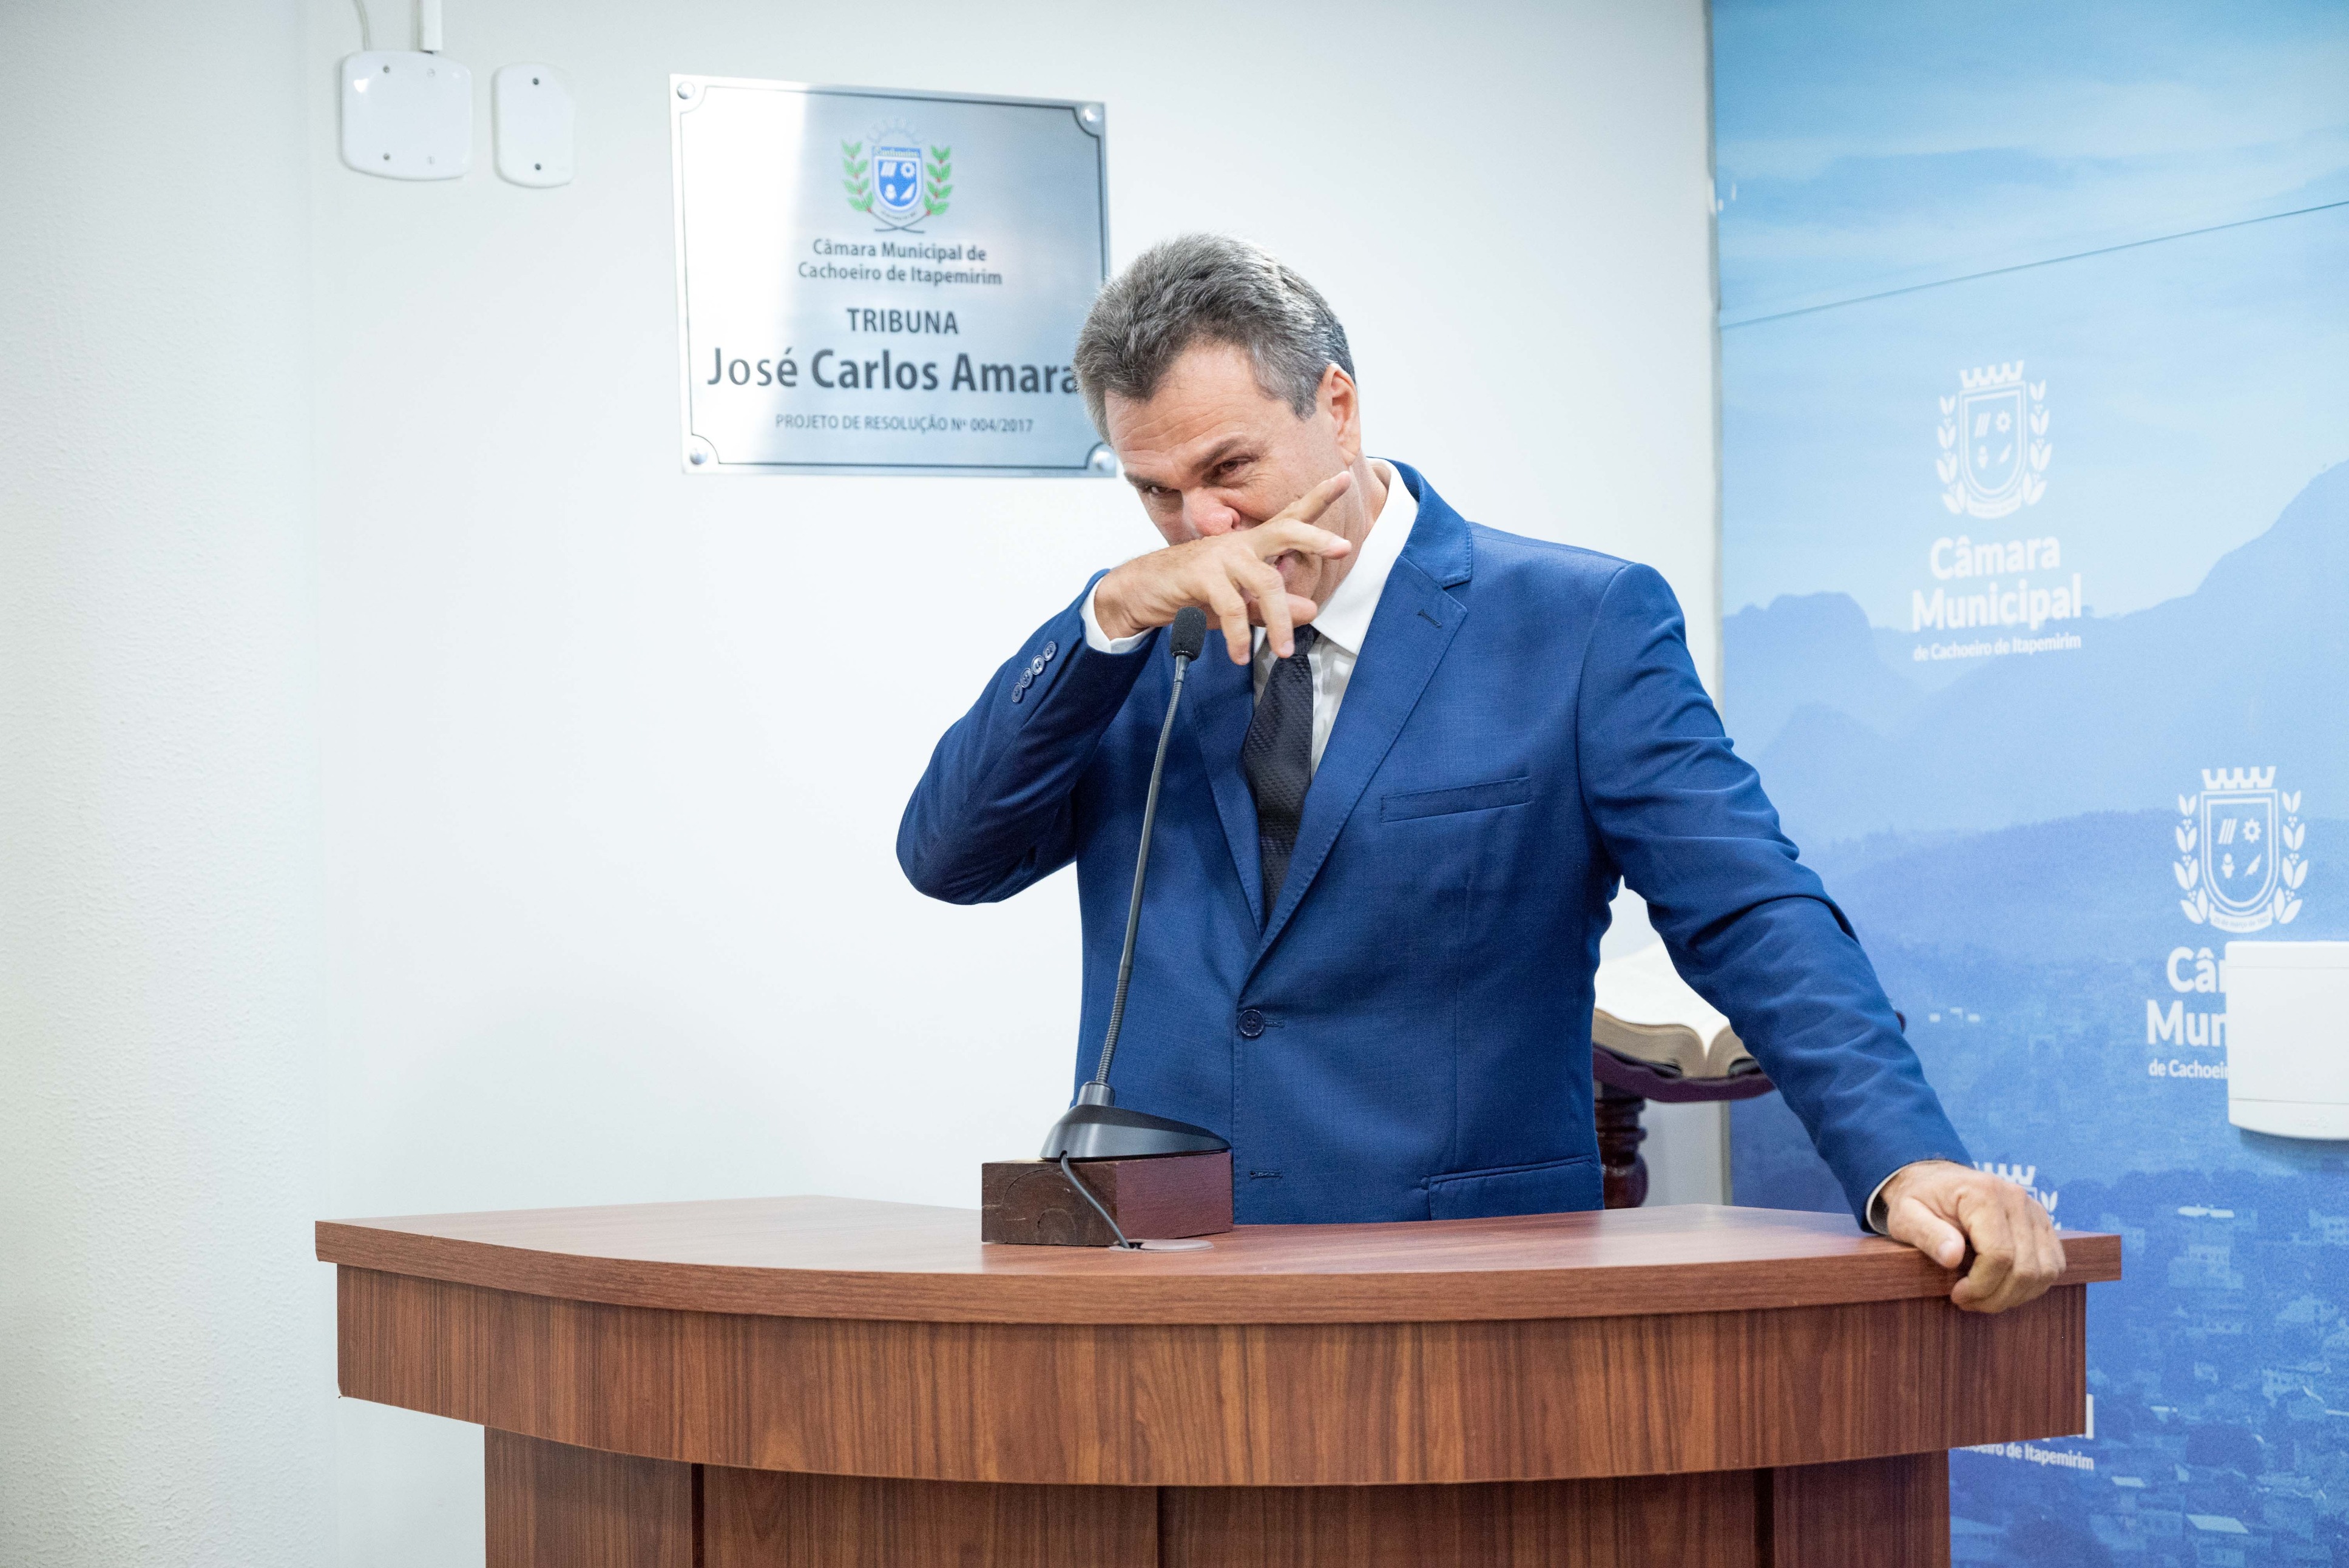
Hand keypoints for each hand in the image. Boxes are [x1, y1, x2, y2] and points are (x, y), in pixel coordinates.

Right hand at [1093, 472, 1355, 662]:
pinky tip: (1241, 655)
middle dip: (1316, 538)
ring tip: (1284, 650)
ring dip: (1279, 621)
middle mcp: (1241, 543)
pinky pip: (1233, 607)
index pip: (1291, 516)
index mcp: (1253, 544)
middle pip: (1286, 531)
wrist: (1140, 592)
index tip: (1345, 476)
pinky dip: (1240, 636)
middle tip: (1343, 548)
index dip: (1318, 497)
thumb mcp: (1240, 605)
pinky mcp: (1201, 573)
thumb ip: (1273, 607)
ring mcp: (1221, 555)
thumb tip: (1311, 610)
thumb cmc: (1192, 593)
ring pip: (1266, 582)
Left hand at [1879, 1159, 2064, 1313]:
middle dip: (1996, 1296)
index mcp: (1983, 1193)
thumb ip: (1927, 1234)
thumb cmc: (1919, 1199)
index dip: (1981, 1285)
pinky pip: (2054, 1265)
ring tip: (1984, 1297)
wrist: (1936, 1180)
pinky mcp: (2043, 1224)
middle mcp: (2017, 1198)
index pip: (1998, 1255)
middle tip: (1968, 1302)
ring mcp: (2035, 1210)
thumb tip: (1952, 1257)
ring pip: (2044, 1271)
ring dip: (2016, 1295)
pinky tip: (2003, 1287)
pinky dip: (2032, 1285)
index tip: (1957, 1295)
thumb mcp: (1906, 1215)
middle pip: (2025, 1268)